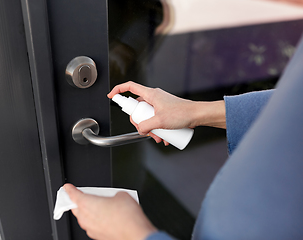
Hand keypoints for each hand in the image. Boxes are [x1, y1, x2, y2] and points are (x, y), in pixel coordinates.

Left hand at [64, 183, 156, 239]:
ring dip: (88, 212)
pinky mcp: (97, 237)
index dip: (69, 189)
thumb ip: (113, 194)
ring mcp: (91, 229)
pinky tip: (107, 218)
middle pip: (76, 207)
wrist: (135, 234)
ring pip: (84, 218)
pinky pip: (92, 226)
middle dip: (79, 201)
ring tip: (100, 207)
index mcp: (87, 203)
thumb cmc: (127, 216)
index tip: (67, 187)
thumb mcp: (121, 195)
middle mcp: (85, 217)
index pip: (73, 195)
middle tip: (85, 196)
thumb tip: (115, 198)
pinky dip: (96, 221)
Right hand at [108, 82, 225, 142]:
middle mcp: (154, 97)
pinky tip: (164, 138)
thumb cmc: (183, 113)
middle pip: (137, 108)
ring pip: (147, 116)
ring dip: (150, 129)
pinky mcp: (165, 111)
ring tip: (158, 137)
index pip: (130, 87)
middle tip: (145, 131)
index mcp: (150, 94)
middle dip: (140, 123)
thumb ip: (145, 126)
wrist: (198, 115)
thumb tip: (140, 129)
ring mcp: (159, 104)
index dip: (118, 90)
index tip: (111, 96)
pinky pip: (155, 119)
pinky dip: (157, 129)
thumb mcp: (160, 121)